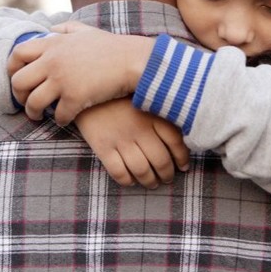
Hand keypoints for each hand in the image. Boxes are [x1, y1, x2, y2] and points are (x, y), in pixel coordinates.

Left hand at [7, 22, 153, 124]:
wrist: (133, 60)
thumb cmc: (112, 46)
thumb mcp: (86, 30)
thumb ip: (66, 28)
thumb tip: (52, 28)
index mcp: (54, 44)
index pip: (17, 54)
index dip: (12, 69)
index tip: (18, 79)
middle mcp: (53, 61)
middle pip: (19, 81)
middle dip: (18, 95)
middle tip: (26, 102)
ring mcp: (63, 80)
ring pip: (33, 103)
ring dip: (33, 113)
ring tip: (38, 116)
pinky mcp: (75, 98)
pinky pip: (58, 116)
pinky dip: (59, 120)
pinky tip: (64, 119)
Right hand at [75, 98, 189, 188]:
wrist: (87, 89)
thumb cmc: (119, 93)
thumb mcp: (143, 97)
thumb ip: (160, 110)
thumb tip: (181, 131)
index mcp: (152, 114)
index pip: (175, 141)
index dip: (182, 157)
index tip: (183, 166)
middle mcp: (139, 128)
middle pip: (161, 160)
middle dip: (167, 174)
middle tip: (168, 178)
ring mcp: (120, 139)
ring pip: (142, 170)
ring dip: (150, 181)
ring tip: (153, 183)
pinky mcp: (102, 147)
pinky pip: (119, 172)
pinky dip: (128, 181)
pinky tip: (132, 181)